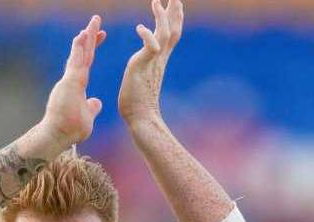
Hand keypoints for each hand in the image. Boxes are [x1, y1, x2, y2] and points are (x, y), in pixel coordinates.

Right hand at [37, 14, 106, 148]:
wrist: (57, 136)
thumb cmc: (70, 130)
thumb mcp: (87, 117)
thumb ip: (92, 108)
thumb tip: (97, 102)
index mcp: (77, 85)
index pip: (87, 62)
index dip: (93, 47)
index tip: (101, 34)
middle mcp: (72, 79)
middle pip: (83, 54)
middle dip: (90, 36)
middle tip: (96, 20)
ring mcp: (69, 80)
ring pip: (79, 55)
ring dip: (85, 38)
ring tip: (92, 22)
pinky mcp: (69, 83)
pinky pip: (75, 62)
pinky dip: (78, 48)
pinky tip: (82, 35)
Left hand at [118, 0, 183, 126]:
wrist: (141, 119)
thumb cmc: (137, 106)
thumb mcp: (141, 80)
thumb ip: (143, 72)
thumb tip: (141, 73)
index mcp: (158, 61)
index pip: (170, 36)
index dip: (174, 19)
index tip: (176, 5)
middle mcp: (159, 59)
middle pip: (173, 30)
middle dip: (174, 13)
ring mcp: (153, 62)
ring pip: (164, 34)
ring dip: (161, 17)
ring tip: (155, 1)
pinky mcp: (143, 66)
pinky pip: (150, 47)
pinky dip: (147, 35)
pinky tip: (139, 27)